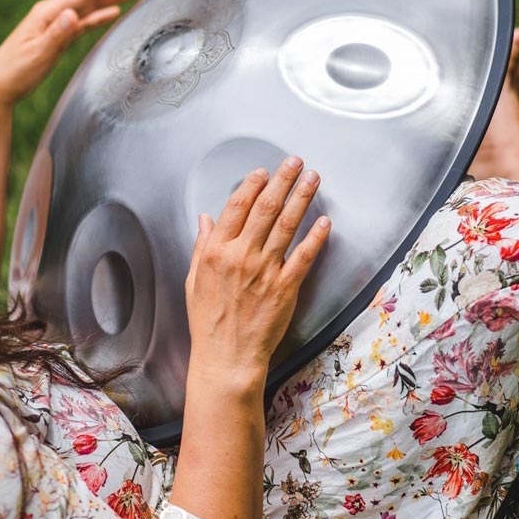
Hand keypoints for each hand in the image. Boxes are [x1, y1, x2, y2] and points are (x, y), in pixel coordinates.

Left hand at [0, 0, 145, 108]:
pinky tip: (112, 12)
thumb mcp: (38, 54)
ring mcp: (55, 23)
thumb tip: (74, 14)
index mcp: (49, 13)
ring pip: (89, 5)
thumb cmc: (15, 72)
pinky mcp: (56, 36)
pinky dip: (100, 15)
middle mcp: (53, 13)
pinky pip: (84, 21)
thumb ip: (57, 34)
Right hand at [184, 156, 330, 384]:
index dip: (252, 185)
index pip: (237, 208)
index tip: (263, 171)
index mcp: (217, 252)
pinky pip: (304, 256)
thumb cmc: (208, 321)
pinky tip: (324, 220)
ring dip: (302, 198)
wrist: (227, 356)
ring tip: (312, 178)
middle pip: (266, 209)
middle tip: (295, 161)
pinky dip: (316, 236)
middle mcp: (242, 256)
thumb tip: (206, 218)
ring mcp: (266, 271)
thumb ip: (202, 245)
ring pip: (287, 225)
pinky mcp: (286, 288)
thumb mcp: (194, 279)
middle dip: (282, 180)